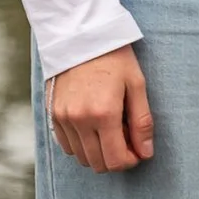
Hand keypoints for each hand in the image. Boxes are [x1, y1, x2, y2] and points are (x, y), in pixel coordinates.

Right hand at [47, 45, 155, 172]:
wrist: (80, 34)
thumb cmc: (114, 57)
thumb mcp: (136, 84)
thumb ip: (142, 122)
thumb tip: (145, 153)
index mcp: (104, 113)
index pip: (116, 160)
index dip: (130, 161)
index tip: (137, 149)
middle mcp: (80, 119)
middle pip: (98, 163)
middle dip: (116, 158)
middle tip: (125, 138)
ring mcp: (63, 118)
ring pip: (82, 157)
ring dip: (98, 152)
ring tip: (109, 129)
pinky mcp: (53, 114)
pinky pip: (67, 146)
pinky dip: (82, 145)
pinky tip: (92, 127)